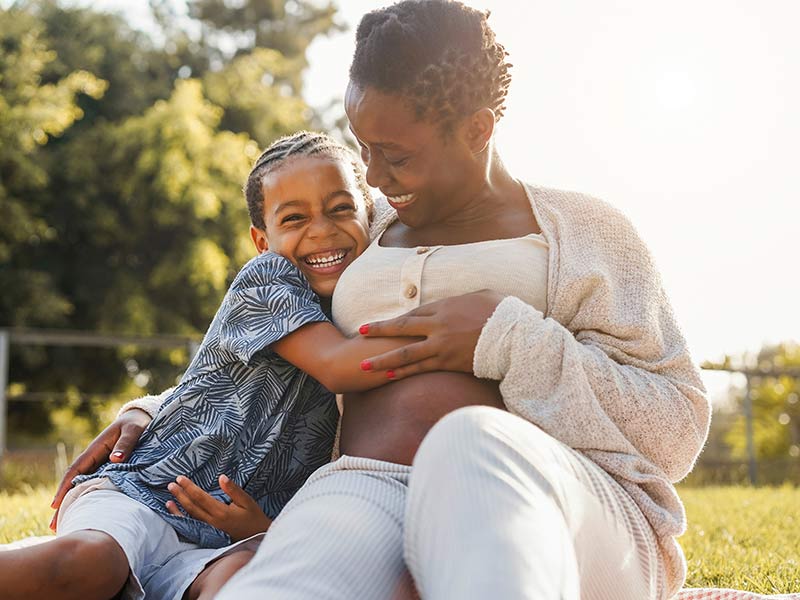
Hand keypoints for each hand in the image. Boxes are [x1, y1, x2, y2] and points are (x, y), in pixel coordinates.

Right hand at [49, 407, 151, 530]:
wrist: (142, 420)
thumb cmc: (137, 424)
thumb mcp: (133, 430)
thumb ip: (126, 443)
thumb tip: (115, 459)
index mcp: (95, 449)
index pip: (75, 470)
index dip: (64, 487)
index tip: (55, 505)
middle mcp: (94, 459)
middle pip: (74, 483)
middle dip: (64, 504)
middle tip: (55, 526)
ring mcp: (100, 466)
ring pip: (84, 487)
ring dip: (75, 504)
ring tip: (68, 525)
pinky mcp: (109, 471)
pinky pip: (96, 486)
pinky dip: (89, 499)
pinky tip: (88, 513)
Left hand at [166, 474, 271, 541]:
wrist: (257, 537)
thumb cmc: (253, 517)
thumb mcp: (247, 501)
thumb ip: (233, 490)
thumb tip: (222, 477)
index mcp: (221, 512)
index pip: (200, 497)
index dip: (189, 487)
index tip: (180, 478)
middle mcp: (212, 522)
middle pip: (192, 507)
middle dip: (180, 495)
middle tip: (171, 484)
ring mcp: (209, 529)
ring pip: (189, 517)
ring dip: (178, 507)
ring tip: (169, 499)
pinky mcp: (209, 533)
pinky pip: (192, 526)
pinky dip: (182, 520)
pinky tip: (176, 514)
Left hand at [359, 290, 505, 379]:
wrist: (515, 336)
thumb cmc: (503, 313)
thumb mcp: (481, 296)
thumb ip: (463, 301)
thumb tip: (459, 302)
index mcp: (445, 307)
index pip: (413, 314)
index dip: (394, 319)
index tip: (380, 322)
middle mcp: (438, 325)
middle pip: (401, 328)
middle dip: (379, 331)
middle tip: (360, 332)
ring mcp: (441, 345)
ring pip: (405, 353)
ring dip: (382, 360)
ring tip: (363, 365)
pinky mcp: (448, 363)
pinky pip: (420, 369)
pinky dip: (403, 373)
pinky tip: (389, 376)